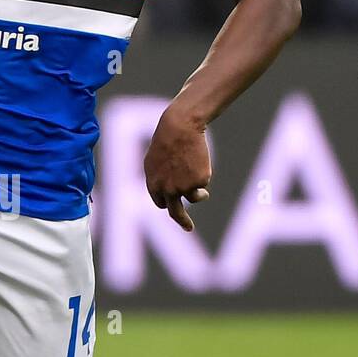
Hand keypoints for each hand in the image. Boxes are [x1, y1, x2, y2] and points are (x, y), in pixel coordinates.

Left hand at [144, 105, 211, 231]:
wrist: (179, 128)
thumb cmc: (166, 140)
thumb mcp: (154, 160)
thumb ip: (158, 179)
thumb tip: (165, 191)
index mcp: (153, 185)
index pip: (161, 203)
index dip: (169, 204)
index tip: (177, 213)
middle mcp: (167, 190)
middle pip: (176, 213)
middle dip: (183, 222)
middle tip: (189, 228)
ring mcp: (184, 187)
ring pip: (195, 197)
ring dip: (200, 192)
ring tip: (197, 169)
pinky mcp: (199, 181)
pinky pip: (203, 183)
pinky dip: (203, 173)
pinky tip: (198, 159)